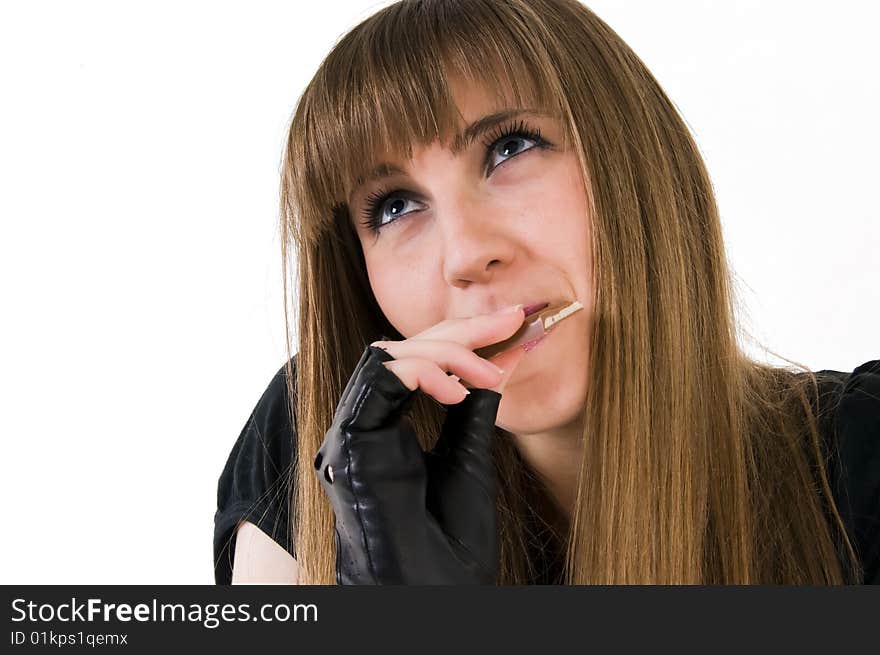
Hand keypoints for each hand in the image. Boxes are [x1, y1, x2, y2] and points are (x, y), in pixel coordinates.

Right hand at [313, 305, 527, 583]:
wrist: (433, 596)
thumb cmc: (447, 546)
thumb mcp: (468, 459)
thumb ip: (472, 409)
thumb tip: (499, 360)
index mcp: (387, 428)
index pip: (418, 359)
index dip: (464, 335)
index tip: (514, 320)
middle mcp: (365, 425)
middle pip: (404, 347)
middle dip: (462, 330)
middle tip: (512, 321)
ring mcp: (354, 433)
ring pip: (388, 355)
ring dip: (445, 351)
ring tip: (488, 373)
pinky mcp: (352, 442)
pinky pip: (379, 380)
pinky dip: (422, 371)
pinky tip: (456, 389)